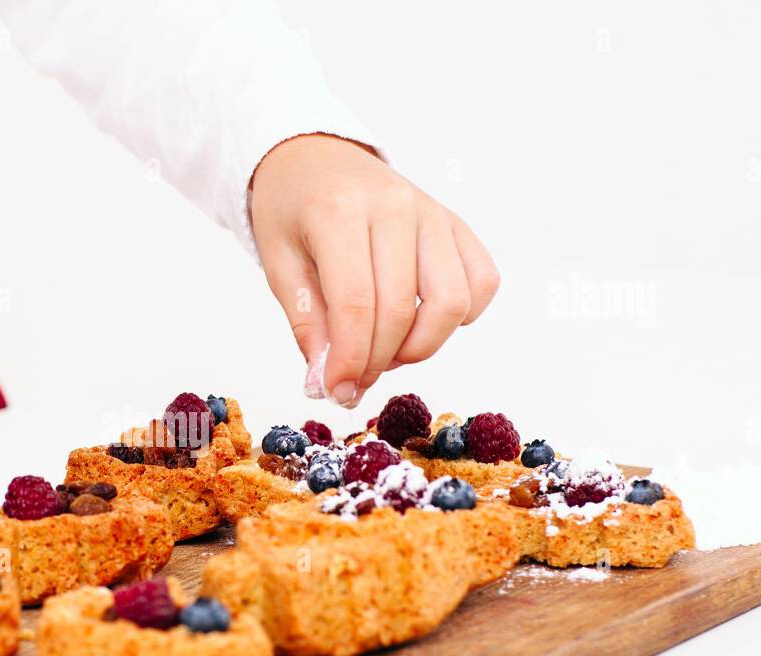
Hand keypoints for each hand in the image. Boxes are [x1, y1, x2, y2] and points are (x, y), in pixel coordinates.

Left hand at [249, 133, 499, 406]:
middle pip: (402, 310)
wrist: (315, 159)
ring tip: (387, 350)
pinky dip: (460, 316)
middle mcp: (394, 206)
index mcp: (338, 211)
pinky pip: (482, 281)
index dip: (350, 361)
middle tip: (354, 379)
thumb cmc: (292, 211)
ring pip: (452, 302)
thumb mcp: (278, 264)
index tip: (338, 391)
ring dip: (421, 345)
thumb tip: (329, 384)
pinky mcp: (456, 223)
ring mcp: (432, 212)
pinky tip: (420, 320)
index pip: (356, 304)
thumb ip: (307, 324)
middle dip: (377, 362)